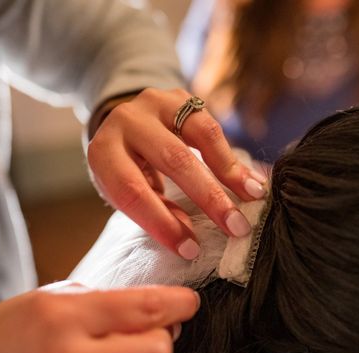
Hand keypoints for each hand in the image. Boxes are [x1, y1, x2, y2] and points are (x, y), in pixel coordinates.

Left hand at [87, 88, 267, 259]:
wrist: (122, 124)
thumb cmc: (125, 169)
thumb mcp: (129, 193)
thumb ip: (157, 212)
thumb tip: (189, 239)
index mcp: (104, 152)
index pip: (132, 190)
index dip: (162, 222)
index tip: (190, 249)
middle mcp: (127, 121)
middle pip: (173, 160)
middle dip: (208, 197)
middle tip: (236, 227)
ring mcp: (156, 103)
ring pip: (201, 135)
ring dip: (230, 171)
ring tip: (254, 197)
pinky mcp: (181, 97)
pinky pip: (212, 126)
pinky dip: (232, 157)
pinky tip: (251, 180)